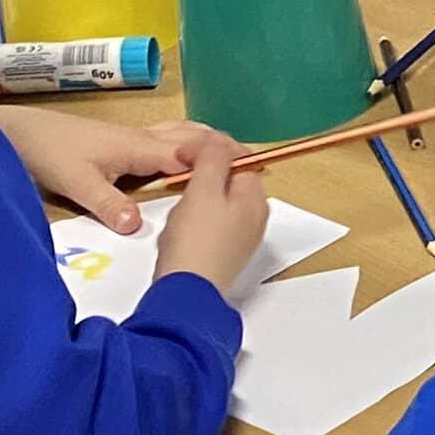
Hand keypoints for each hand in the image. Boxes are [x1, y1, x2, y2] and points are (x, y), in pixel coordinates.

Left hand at [0, 108, 233, 232]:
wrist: (20, 133)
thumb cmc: (49, 153)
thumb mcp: (77, 184)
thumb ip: (108, 205)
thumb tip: (137, 227)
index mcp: (140, 148)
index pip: (192, 153)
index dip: (223, 160)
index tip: (252, 170)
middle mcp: (142, 139)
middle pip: (194, 137)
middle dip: (224, 148)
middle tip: (251, 165)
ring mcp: (133, 139)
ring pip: (181, 135)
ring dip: (207, 144)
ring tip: (229, 160)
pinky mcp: (122, 143)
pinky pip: (166, 141)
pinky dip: (187, 147)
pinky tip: (185, 163)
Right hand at [154, 146, 269, 294]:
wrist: (185, 293)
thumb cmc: (195, 244)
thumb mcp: (203, 190)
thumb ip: (213, 158)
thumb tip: (217, 140)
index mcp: (256, 199)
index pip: (240, 159)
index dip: (212, 151)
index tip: (186, 154)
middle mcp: (254, 218)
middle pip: (227, 181)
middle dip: (200, 179)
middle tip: (181, 186)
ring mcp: (240, 237)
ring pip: (214, 203)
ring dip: (192, 202)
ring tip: (180, 216)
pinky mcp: (222, 253)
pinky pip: (207, 225)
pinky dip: (190, 222)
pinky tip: (178, 234)